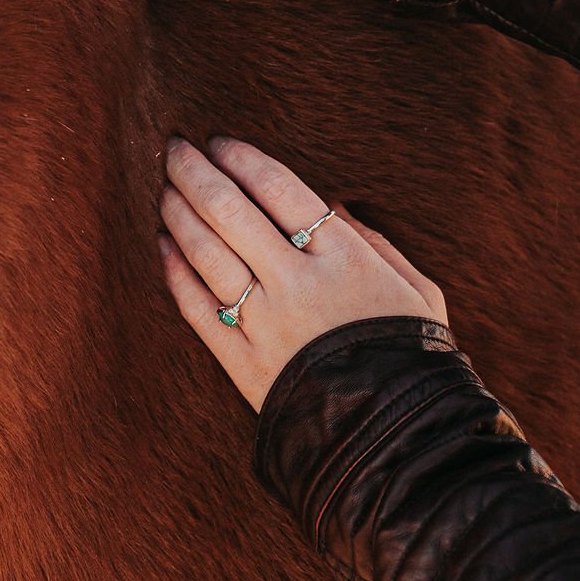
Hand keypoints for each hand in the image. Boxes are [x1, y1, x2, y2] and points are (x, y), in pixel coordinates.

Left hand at [158, 134, 447, 410]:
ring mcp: (267, 323)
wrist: (397, 438)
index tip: (220, 142)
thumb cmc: (414, 358)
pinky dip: (177, 274)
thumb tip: (333, 207)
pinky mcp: (244, 363)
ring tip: (165, 189)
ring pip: (208, 255)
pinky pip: (199, 309)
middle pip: (233, 213)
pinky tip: (163, 247)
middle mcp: (299, 283)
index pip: (281, 190)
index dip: (244, 160)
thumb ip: (374, 243)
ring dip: (180, 216)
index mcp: (346, 258)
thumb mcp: (416, 290)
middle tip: (175, 149)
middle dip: (197, 174)